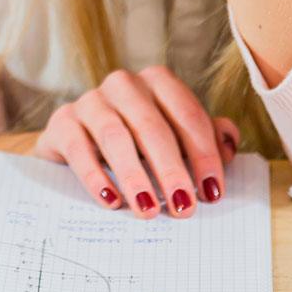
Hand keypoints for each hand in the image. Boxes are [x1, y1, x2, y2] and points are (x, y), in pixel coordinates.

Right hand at [32, 67, 240, 219]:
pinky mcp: (62, 122)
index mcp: (157, 82)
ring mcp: (90, 101)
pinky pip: (79, 148)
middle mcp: (123, 84)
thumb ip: (206, 137)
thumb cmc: (139, 140)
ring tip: (147, 209)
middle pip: (152, 126)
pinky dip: (95, 177)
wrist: (80, 142)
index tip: (212, 192)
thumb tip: (229, 143)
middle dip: (170, 169)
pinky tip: (111, 201)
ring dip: (134, 175)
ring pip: (115, 135)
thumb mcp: (175, 137)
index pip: (187, 115)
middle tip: (183, 206)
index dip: (204, 155)